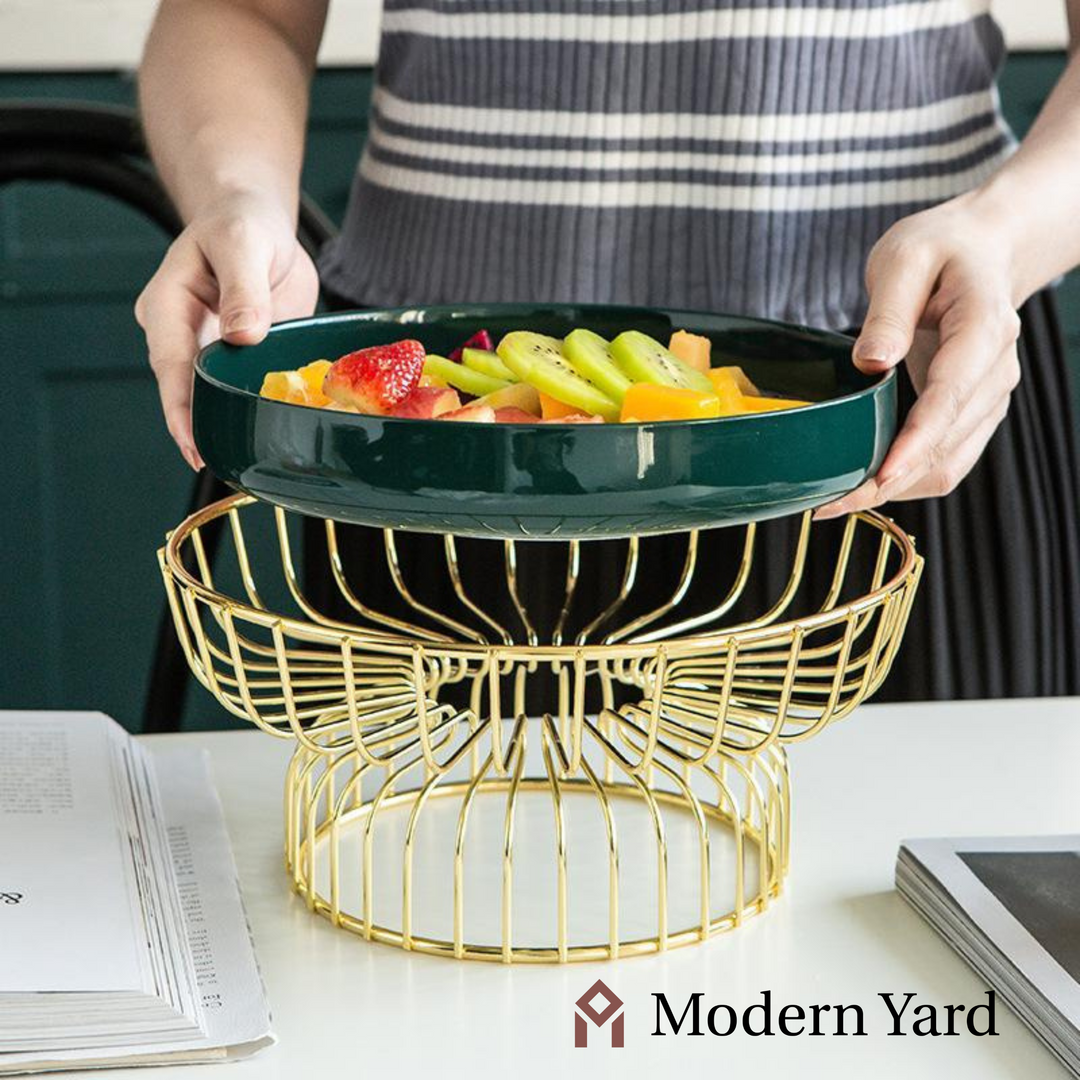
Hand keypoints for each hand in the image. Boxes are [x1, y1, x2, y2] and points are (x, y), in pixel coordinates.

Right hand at [135, 191, 319, 467]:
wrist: (257, 221)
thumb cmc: (242, 224)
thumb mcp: (243, 244)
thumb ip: (243, 288)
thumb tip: (242, 334)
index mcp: (168, 306)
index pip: (171, 366)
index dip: (180, 409)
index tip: (193, 445)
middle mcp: (182, 334)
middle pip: (187, 390)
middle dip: (200, 429)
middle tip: (221, 466)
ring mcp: (210, 349)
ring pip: (214, 394)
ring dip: (227, 425)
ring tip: (244, 462)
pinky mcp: (239, 357)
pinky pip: (243, 388)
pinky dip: (254, 410)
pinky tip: (270, 436)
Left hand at [815, 192, 1021, 518]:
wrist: (980, 250)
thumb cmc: (941, 249)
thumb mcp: (905, 258)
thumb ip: (888, 312)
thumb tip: (871, 362)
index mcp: (983, 329)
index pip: (951, 396)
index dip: (916, 442)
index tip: (881, 474)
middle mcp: (995, 372)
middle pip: (947, 444)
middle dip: (890, 480)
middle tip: (828, 503)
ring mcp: (988, 397)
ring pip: (949, 464)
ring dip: (895, 489)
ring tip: (836, 502)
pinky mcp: (972, 412)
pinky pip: (945, 460)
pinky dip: (906, 479)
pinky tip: (863, 484)